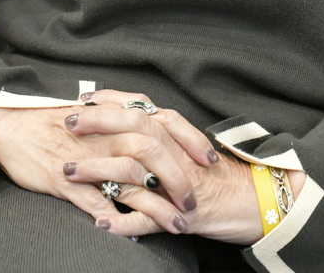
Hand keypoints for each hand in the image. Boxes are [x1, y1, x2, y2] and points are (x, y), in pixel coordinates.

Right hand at [0, 89, 215, 235]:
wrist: (10, 125)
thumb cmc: (52, 119)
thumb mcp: (94, 109)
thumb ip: (124, 112)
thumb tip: (153, 119)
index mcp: (115, 116)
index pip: (163, 123)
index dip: (190, 142)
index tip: (209, 161)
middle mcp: (106, 135)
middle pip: (153, 154)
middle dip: (178, 181)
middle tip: (192, 203)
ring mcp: (88, 158)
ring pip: (131, 183)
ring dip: (157, 208)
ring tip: (175, 226)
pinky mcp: (67, 181)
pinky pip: (97, 203)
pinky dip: (118, 221)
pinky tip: (133, 234)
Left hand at [61, 94, 305, 243]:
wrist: (255, 202)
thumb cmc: (218, 176)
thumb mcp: (187, 147)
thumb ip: (160, 134)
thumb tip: (128, 122)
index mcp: (176, 135)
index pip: (141, 109)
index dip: (111, 102)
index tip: (82, 99)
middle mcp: (177, 153)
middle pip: (135, 128)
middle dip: (99, 124)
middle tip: (68, 123)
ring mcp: (178, 184)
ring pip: (136, 170)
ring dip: (101, 172)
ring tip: (69, 174)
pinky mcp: (181, 215)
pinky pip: (150, 219)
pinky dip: (126, 221)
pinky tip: (103, 224)